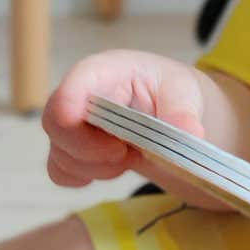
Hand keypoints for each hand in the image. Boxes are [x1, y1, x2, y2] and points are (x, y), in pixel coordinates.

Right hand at [40, 50, 205, 186]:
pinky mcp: (69, 147)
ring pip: (60, 155)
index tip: (118, 146)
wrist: (168, 110)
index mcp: (102, 71)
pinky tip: (114, 166)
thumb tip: (191, 132)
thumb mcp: (185, 93)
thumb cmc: (170, 90)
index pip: (69, 92)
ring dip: (97, 167)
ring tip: (130, 154)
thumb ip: (183, 112)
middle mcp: (78, 94)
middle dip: (94, 152)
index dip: (75, 120)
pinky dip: (86, 177)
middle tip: (130, 153)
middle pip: (57, 128)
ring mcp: (70, 122)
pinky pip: (59, 172)